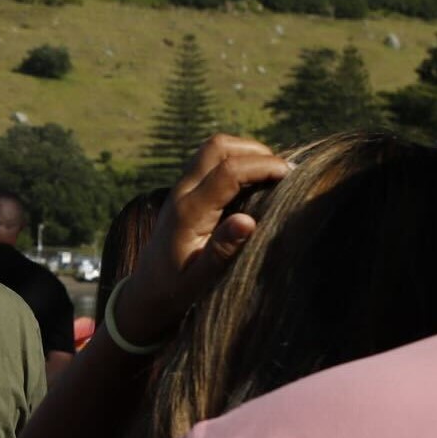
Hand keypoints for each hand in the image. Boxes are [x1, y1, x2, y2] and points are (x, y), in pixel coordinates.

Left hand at [117, 134, 290, 343]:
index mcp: (188, 212)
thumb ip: (222, 251)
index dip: (262, 166)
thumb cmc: (175, 290)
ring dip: (245, 152)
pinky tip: (254, 181)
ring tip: (272, 174)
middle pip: (218, 147)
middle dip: (255, 151)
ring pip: (214, 149)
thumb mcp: (199, 280)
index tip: (290, 175)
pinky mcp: (185, 191)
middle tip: (282, 172)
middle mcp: (182, 193)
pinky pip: (211, 161)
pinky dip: (236, 160)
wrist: (146, 290)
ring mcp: (181, 188)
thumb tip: (248, 221)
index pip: (228, 171)